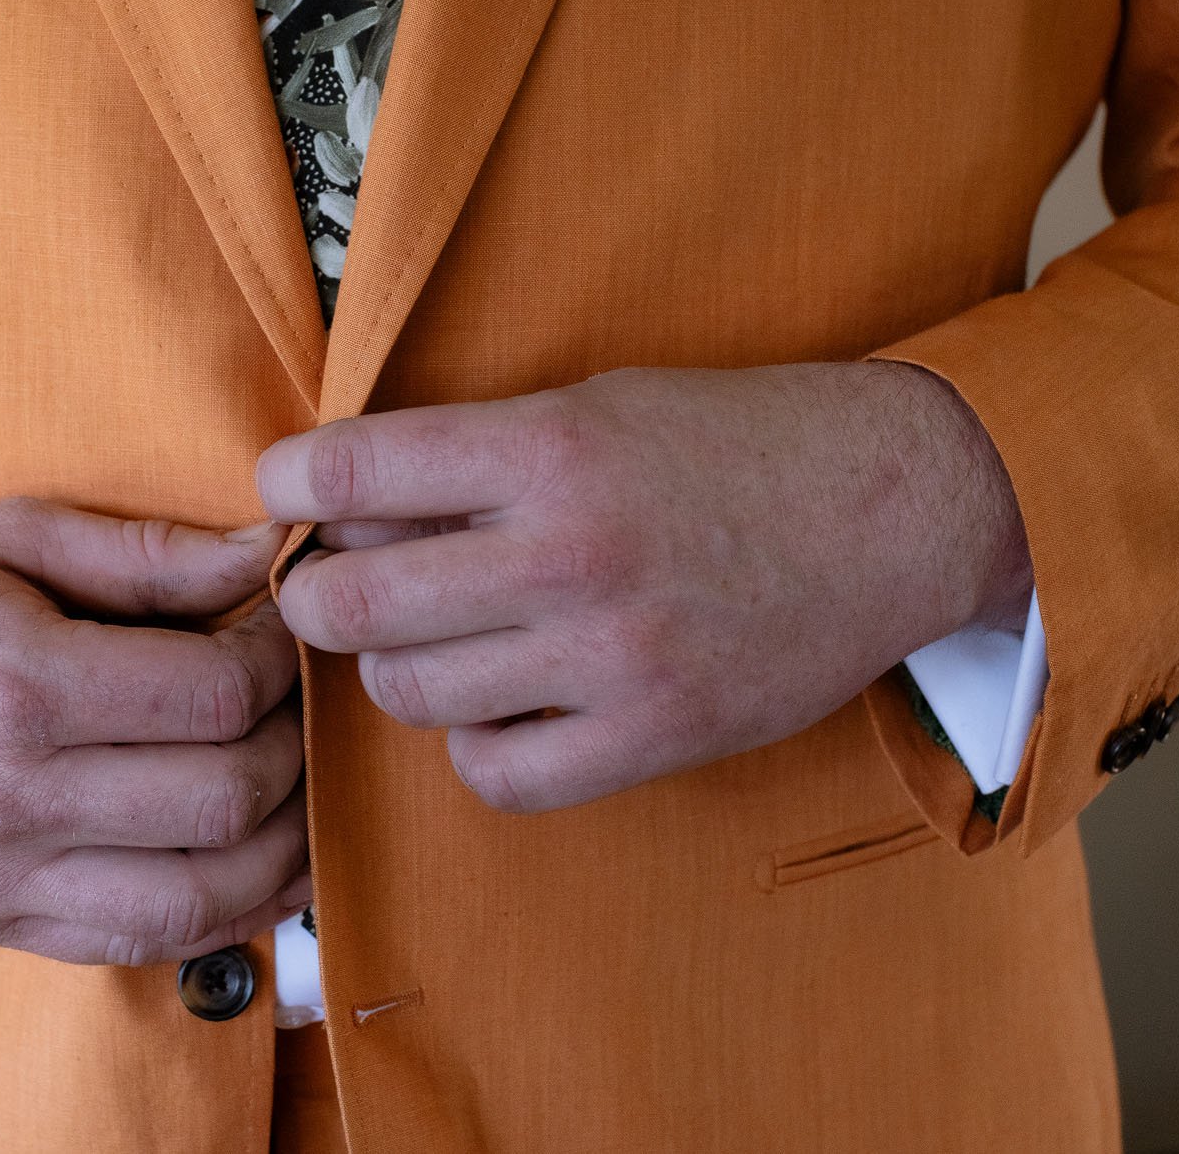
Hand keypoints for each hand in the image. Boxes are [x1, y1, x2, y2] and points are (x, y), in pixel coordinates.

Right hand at [0, 498, 310, 965]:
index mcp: (15, 684)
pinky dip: (222, 909)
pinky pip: (143, 943)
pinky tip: (251, 855)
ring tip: (299, 779)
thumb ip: (149, 554)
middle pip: (226, 797)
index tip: (286, 629)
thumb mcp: (8, 534)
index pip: (215, 697)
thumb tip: (269, 554)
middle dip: (295, 743)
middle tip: (300, 699)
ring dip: (283, 843)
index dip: (280, 661)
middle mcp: (8, 797)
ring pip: (204, 895)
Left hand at [256, 362, 1030, 813]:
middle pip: (356, 603)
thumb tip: (339, 499)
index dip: (289, 483)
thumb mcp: (599, 403)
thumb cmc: (734, 443)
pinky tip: (501, 705)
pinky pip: (498, 774)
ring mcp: (613, 656)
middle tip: (331, 585)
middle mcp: (571, 553)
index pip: (352, 473)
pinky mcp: (655, 735)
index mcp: (550, 448)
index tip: (284, 492)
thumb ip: (476, 451)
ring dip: (397, 668)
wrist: (894, 507)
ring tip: (435, 638)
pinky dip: (475, 745)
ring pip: (411, 694)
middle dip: (314, 594)